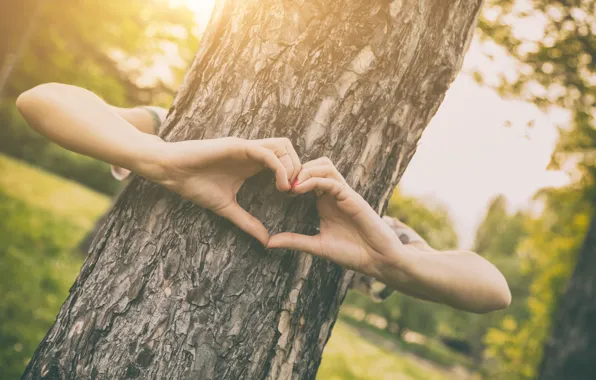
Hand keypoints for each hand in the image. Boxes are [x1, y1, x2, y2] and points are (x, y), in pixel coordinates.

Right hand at [143, 137, 300, 244]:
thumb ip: (247, 222)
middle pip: (289, 149)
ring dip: (292, 166)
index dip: (295, 176)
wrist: (171, 171)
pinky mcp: (237, 146)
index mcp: (252, 163)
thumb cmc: (195, 185)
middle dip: (299, 169)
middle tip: (296, 192)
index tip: (294, 197)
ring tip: (288, 189)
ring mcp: (246, 147)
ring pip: (283, 146)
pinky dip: (280, 168)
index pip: (284, 160)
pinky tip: (280, 186)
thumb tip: (266, 241)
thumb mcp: (227, 208)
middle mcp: (252, 152)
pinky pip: (267, 153)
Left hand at [267, 157, 407, 279]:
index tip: (274, 188)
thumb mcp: (316, 246)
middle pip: (315, 164)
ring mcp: (343, 193)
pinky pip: (331, 180)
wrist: (378, 260)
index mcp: (325, 202)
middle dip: (297, 169)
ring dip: (305, 171)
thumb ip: (294, 241)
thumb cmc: (352, 253)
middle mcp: (334, 193)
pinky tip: (300, 189)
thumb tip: (268, 243)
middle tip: (281, 184)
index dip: (291, 178)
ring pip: (324, 166)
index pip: (307, 177)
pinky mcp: (352, 197)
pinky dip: (314, 181)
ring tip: (290, 185)